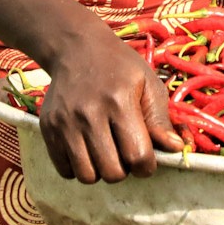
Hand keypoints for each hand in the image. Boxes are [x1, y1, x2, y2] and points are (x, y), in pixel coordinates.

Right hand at [37, 30, 183, 183]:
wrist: (76, 48)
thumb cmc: (120, 67)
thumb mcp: (148, 84)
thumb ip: (161, 119)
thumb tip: (176, 149)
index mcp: (119, 102)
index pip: (138, 156)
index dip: (147, 166)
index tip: (146, 158)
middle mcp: (89, 114)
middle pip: (112, 172)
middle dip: (124, 169)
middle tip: (124, 152)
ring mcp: (65, 122)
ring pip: (87, 176)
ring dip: (100, 171)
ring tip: (105, 152)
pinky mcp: (48, 128)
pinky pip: (64, 170)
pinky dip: (78, 168)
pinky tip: (87, 149)